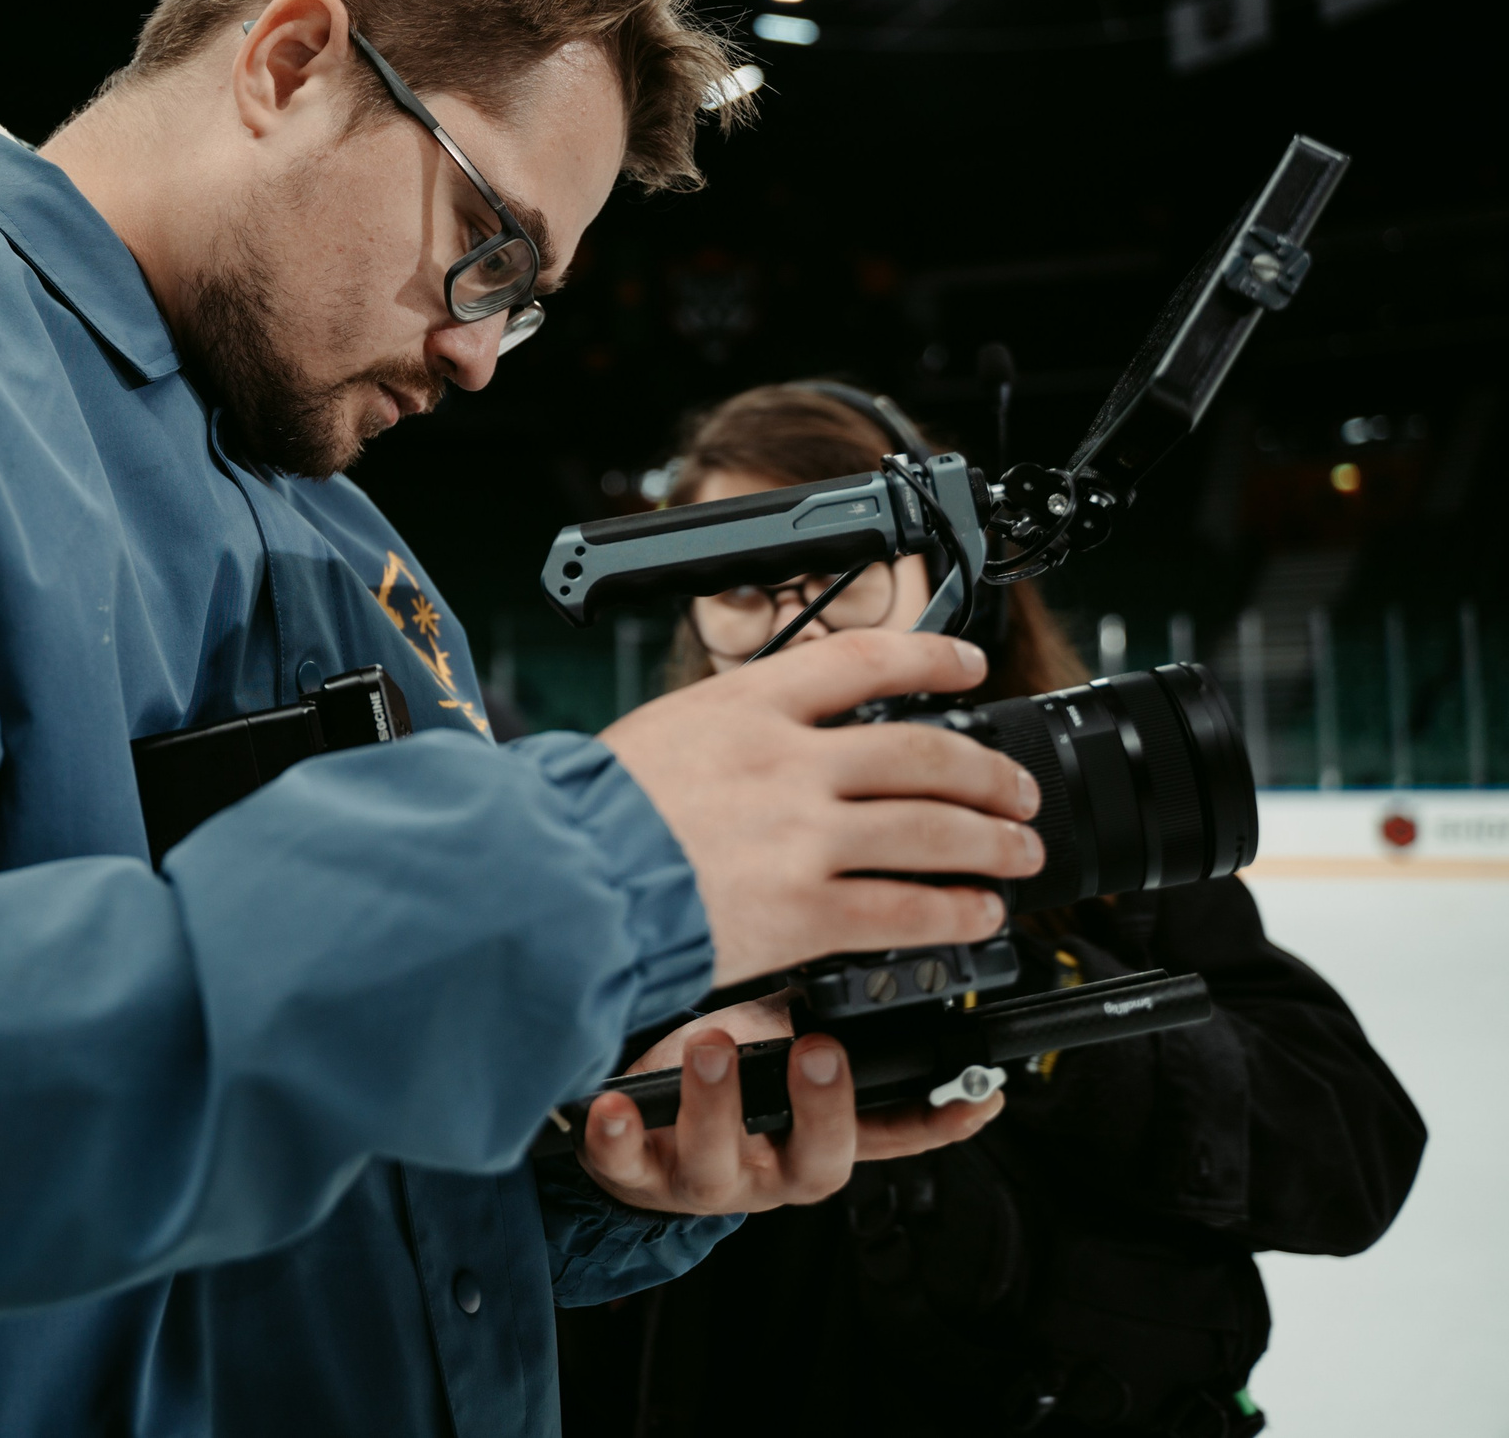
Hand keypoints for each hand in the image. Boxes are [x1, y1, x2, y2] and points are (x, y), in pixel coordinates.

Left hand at [576, 991, 1003, 1213]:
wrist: (619, 1133)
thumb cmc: (703, 1079)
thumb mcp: (768, 1047)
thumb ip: (811, 1019)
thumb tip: (865, 954)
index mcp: (811, 1135)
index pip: (892, 1134)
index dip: (939, 1122)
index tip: (979, 1098)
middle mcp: (768, 1168)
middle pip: (818, 1162)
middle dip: (823, 1108)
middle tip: (819, 1052)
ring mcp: (702, 1178)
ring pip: (719, 1164)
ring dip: (717, 1103)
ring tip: (711, 1046)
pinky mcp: (634, 1175)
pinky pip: (625, 1163)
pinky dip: (618, 1134)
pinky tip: (614, 1103)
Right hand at [598, 630, 1041, 983]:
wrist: (557, 880)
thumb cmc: (589, 815)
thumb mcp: (663, 732)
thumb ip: (734, 730)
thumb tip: (789, 740)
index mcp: (748, 706)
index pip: (866, 661)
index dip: (933, 659)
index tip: (968, 668)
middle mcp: (787, 762)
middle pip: (924, 755)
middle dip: (987, 774)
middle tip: (1013, 790)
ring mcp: (801, 837)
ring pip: (932, 831)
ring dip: (991, 843)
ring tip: (1018, 852)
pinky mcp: (803, 910)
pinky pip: (904, 908)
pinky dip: (954, 912)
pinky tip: (978, 915)